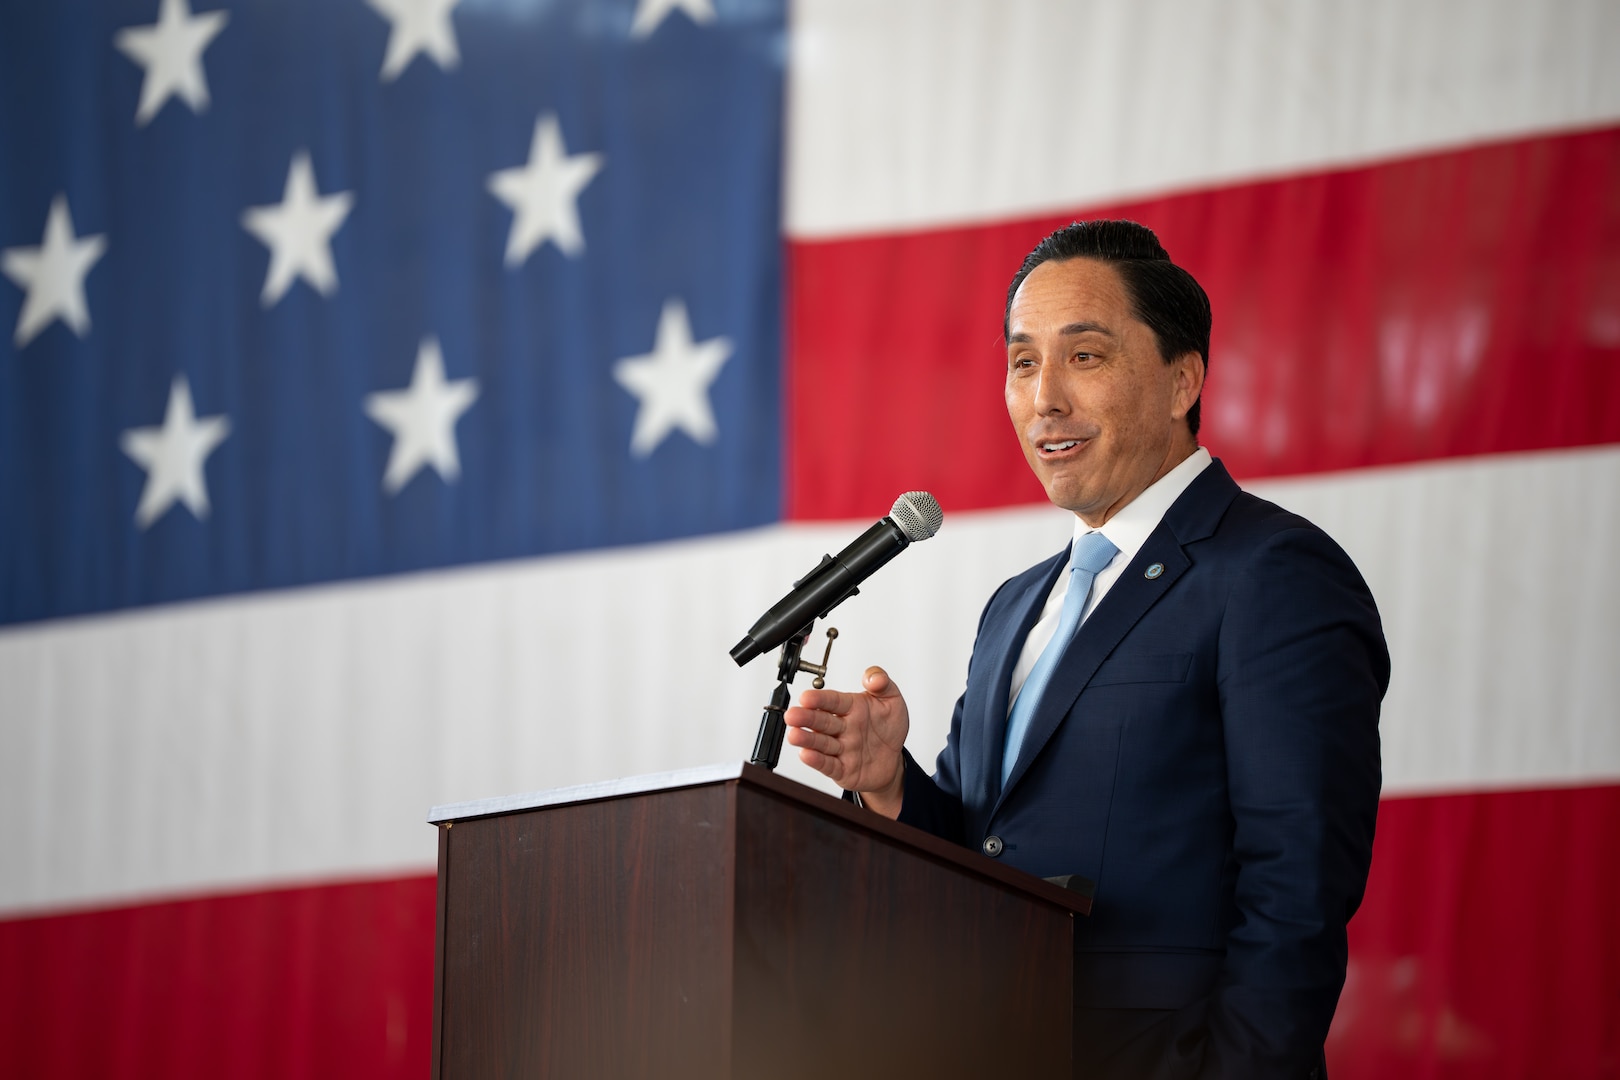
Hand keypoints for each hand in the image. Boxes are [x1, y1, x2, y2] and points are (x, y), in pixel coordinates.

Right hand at [784, 666, 909, 816]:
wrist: (893, 760)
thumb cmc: (888, 729)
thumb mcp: (892, 701)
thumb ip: (882, 683)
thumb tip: (873, 677)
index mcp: (851, 708)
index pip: (832, 701)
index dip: (819, 699)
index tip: (806, 697)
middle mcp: (842, 728)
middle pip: (821, 721)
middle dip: (806, 718)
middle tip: (792, 715)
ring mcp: (841, 748)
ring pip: (821, 743)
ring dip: (807, 739)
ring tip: (794, 735)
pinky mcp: (842, 769)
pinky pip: (829, 765)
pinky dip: (817, 761)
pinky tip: (806, 754)